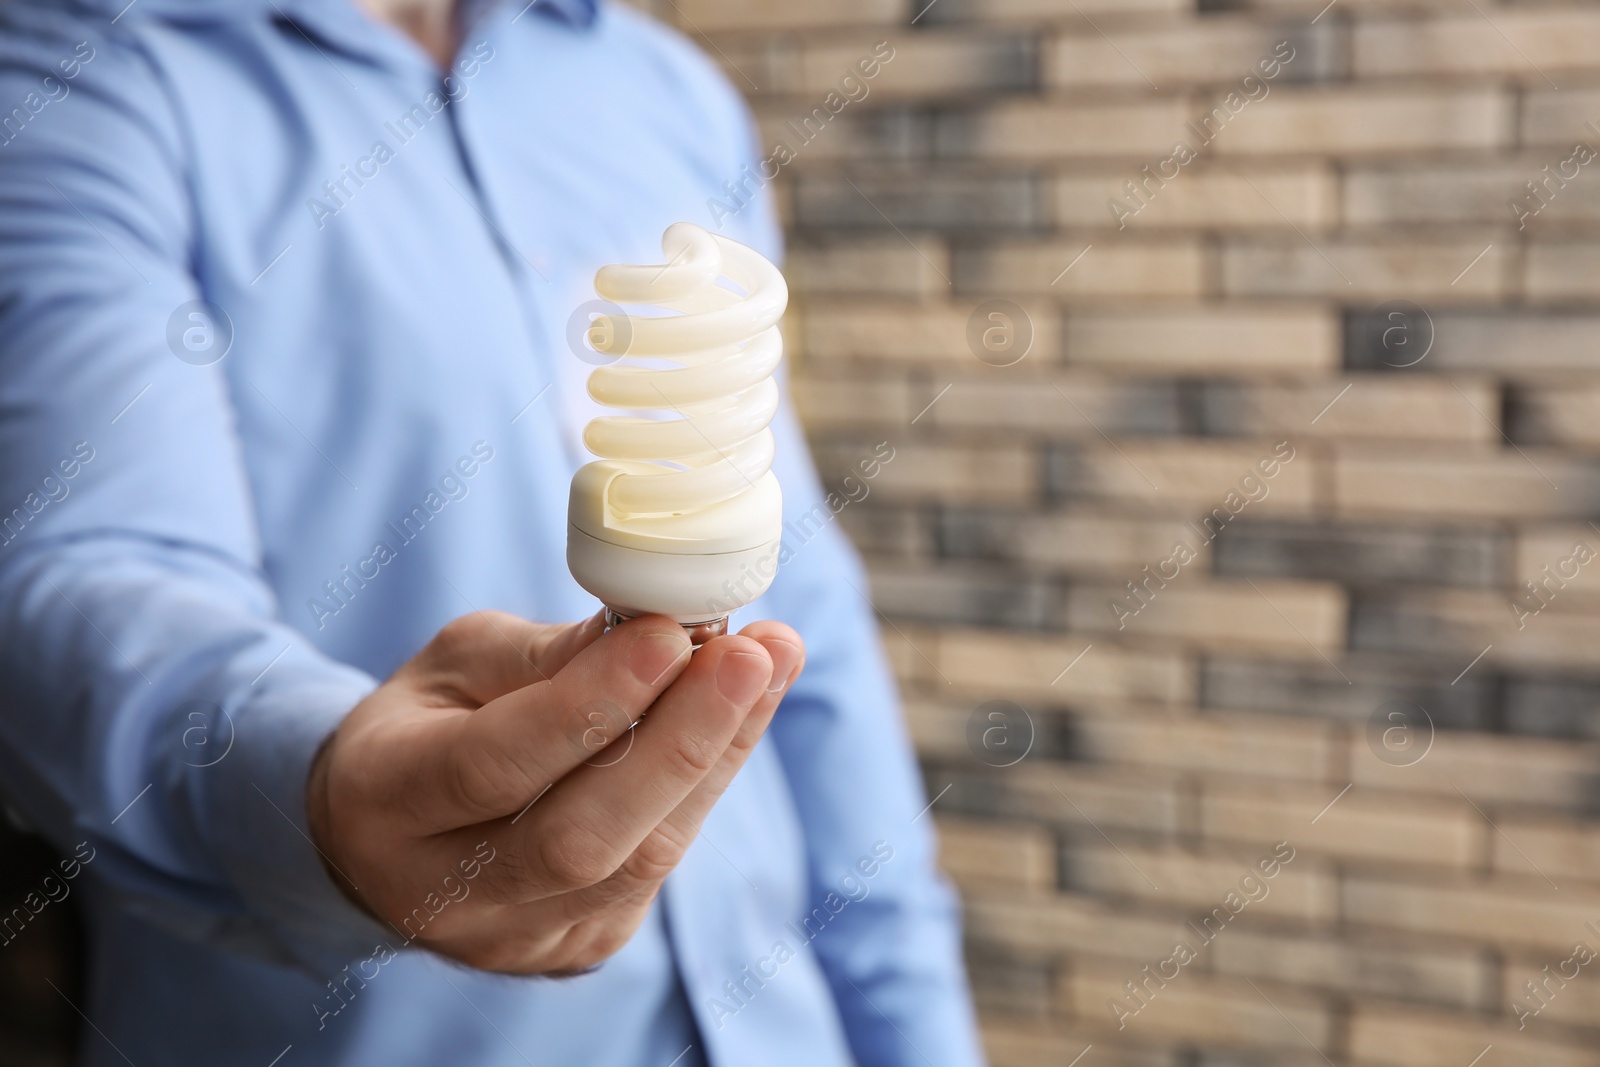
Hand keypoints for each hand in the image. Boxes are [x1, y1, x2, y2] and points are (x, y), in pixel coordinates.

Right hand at [305, 609, 803, 973]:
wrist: (395, 838)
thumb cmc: (432, 723)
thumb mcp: (459, 665)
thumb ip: (548, 656)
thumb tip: (656, 629)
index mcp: (387, 800)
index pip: (493, 764)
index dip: (589, 704)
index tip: (669, 635)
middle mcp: (445, 891)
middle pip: (580, 838)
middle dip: (678, 742)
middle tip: (747, 656)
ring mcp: (518, 936)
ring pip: (639, 860)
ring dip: (718, 755)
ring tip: (771, 661)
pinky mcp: (582, 945)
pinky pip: (660, 868)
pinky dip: (709, 783)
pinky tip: (745, 710)